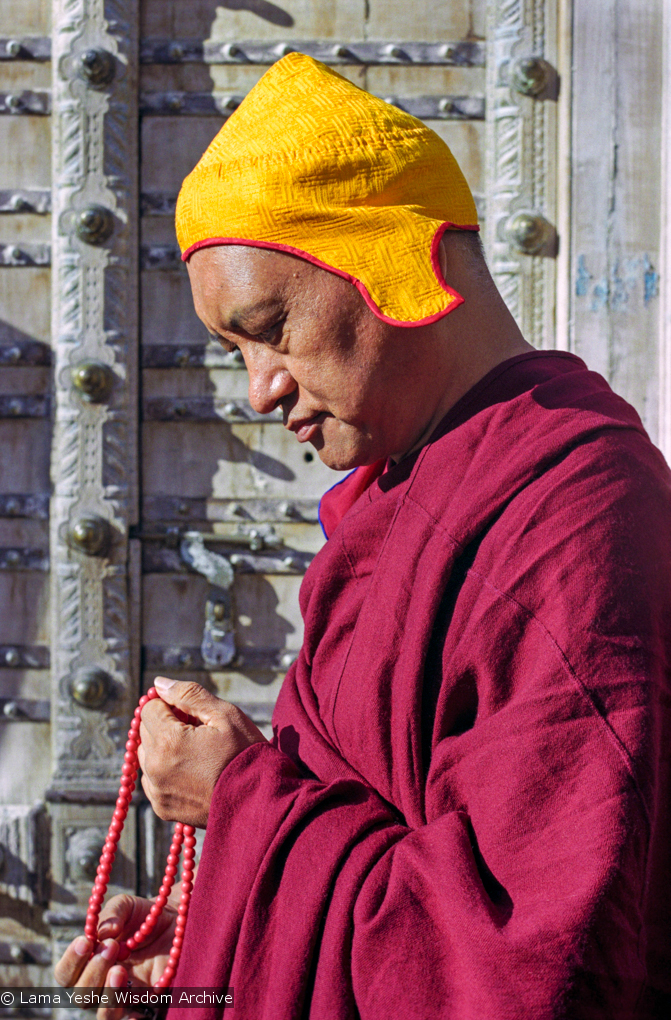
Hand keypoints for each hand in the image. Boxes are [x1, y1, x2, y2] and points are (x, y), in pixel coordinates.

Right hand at [54, 893, 176, 1019]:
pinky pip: (135, 1019)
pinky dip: (132, 1017)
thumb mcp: (126, 905)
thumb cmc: (142, 915)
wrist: (174, 921)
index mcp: (88, 963)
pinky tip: (137, 1002)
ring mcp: (124, 997)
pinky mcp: (147, 1004)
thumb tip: (106, 933)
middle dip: (93, 972)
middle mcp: (101, 985)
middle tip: (112, 946)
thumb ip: (113, 913)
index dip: (71, 961)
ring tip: (119, 969)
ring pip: (104, 1014)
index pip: (66, 975)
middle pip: (82, 997)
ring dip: (109, 993)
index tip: (86, 941)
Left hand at [138, 678, 267, 826]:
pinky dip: (166, 772)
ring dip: (163, 749)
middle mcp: (154, 768)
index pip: (149, 709)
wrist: (259, 801)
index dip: (171, 706)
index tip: (192, 714)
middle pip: (146, 731)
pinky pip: (153, 780)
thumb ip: (189, 694)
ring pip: (146, 756)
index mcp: (168, 741)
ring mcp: (157, 791)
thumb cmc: (245, 754)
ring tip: (197, 754)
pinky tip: (193, 773)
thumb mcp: (225, 715)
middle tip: (198, 733)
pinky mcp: (162, 808)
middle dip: (167, 726)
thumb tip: (159, 683)